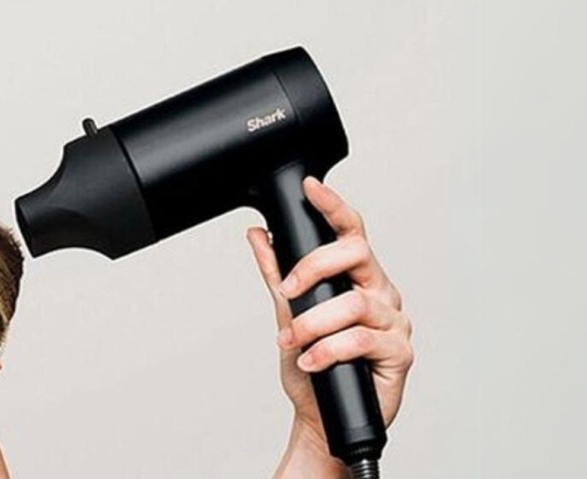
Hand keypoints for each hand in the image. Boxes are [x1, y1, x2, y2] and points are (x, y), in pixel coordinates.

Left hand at [246, 176, 413, 476]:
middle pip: (357, 254)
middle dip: (313, 268)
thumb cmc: (312, 366)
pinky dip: (328, 350)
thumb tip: (258, 234)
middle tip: (287, 292)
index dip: (333, 207)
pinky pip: (361, 340)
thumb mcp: (286, 313)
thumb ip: (276, 274)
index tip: (310, 188)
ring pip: (355, 303)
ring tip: (292, 341)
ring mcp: (393, 321)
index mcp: (358, 277)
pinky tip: (311, 361)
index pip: (350, 232)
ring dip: (313, 322)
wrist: (321, 416)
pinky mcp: (399, 353)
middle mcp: (379, 292)